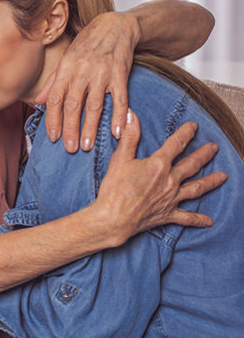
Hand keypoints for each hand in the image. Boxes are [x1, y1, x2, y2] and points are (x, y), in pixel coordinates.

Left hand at [37, 11, 138, 152]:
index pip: (55, 98)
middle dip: (70, 128)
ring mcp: (102, 73)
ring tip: (86, 145)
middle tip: (69, 148)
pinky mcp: (121, 74)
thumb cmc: (88, 44)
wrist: (116, 26)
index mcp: (66, 68)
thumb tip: (37, 101)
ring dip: (90, 127)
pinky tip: (116, 132)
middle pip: (73, 104)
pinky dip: (118, 115)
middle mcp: (82, 71)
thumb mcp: (66, 59)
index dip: (53, 118)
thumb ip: (53, 81)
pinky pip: (120, 98)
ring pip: (94, 104)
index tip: (53, 136)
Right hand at [93, 110, 226, 245]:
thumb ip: (129, 137)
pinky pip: (187, 217)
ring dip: (211, 181)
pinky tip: (209, 221)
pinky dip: (199, 220)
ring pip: (197, 188)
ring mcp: (171, 198)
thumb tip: (132, 116)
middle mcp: (170, 181)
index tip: (194, 126)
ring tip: (224, 176)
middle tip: (214, 147)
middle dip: (204, 154)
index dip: (186, 133)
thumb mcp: (119, 159)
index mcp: (159, 165)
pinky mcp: (168, 214)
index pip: (176, 144)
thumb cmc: (114, 189)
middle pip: (192, 165)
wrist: (113, 218)